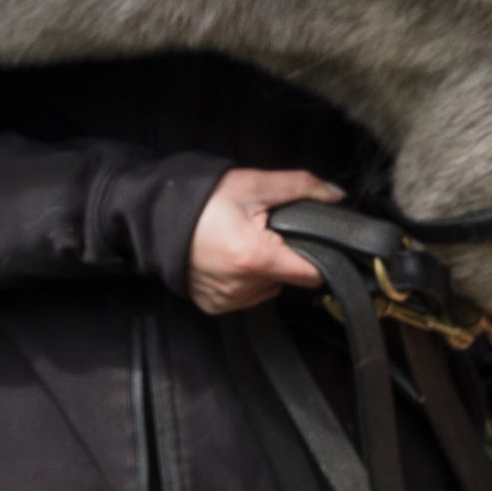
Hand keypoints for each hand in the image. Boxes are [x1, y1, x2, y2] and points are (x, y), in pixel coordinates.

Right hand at [186, 167, 339, 312]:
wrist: (155, 216)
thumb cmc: (202, 199)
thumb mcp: (254, 185)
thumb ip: (301, 187)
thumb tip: (336, 196)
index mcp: (255, 258)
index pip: (312, 274)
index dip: (319, 255)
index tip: (313, 241)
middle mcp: (240, 287)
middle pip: (289, 279)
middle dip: (284, 256)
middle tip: (263, 231)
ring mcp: (225, 299)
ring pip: (269, 288)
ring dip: (265, 270)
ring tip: (243, 243)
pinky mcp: (213, 305)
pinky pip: (246, 296)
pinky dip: (245, 281)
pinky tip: (230, 259)